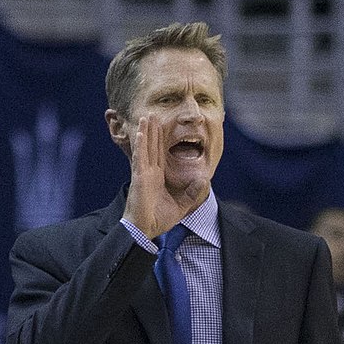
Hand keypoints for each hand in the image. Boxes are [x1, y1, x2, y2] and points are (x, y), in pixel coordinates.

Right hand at [123, 115, 208, 238]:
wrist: (146, 230)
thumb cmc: (159, 220)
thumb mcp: (182, 205)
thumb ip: (192, 193)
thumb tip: (203, 180)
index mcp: (157, 178)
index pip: (160, 155)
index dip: (160, 140)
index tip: (162, 126)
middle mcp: (149, 173)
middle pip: (152, 147)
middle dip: (153, 131)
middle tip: (152, 114)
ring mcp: (143, 174)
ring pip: (145, 148)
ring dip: (146, 132)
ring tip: (147, 116)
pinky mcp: (139, 177)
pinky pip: (140, 158)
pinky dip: (141, 144)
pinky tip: (141, 132)